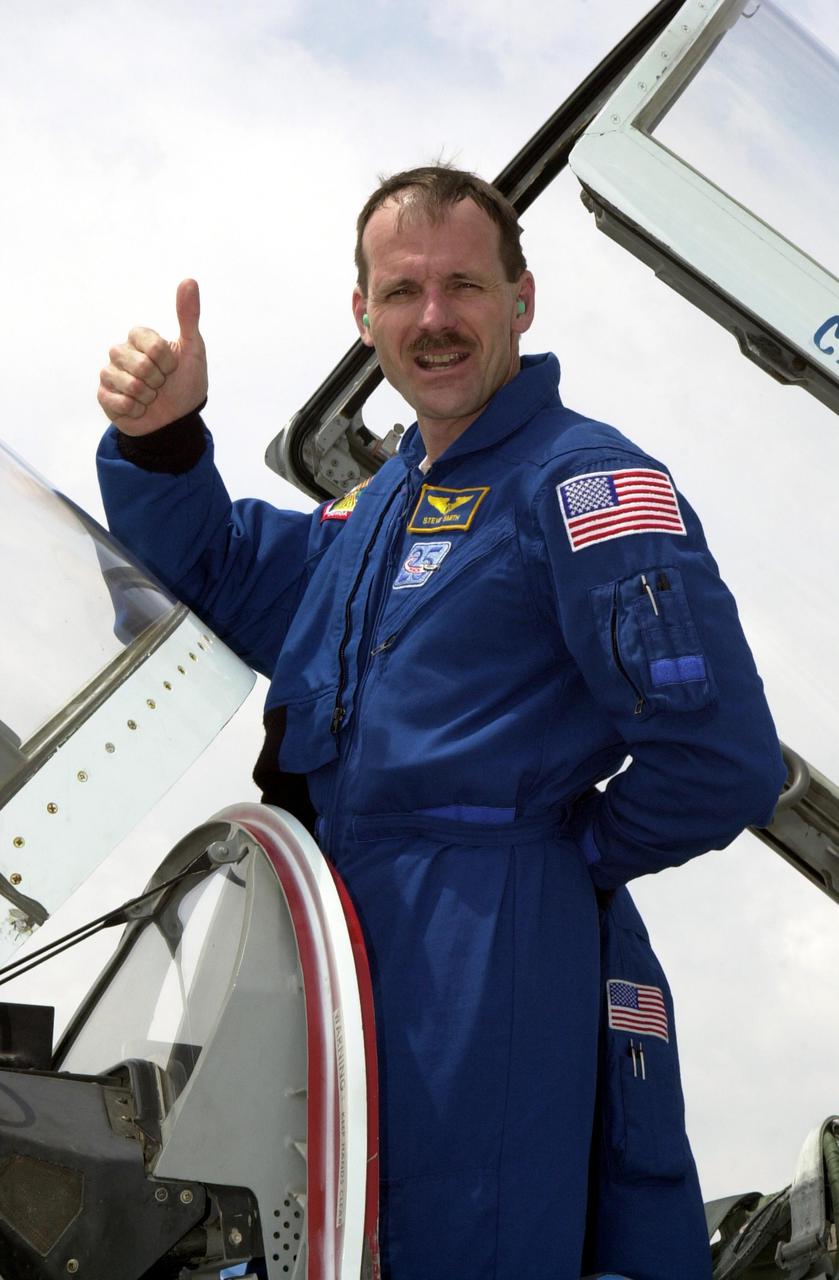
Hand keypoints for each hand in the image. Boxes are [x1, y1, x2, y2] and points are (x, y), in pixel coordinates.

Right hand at [97, 279, 208, 434]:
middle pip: (140, 365)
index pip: (151, 344)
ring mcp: (110, 374)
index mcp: (139, 338)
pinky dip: (137, 410)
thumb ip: (189, 316)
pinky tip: (139, 408)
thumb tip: (190, 280)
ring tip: (150, 396)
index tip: (172, 367)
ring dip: (148, 396)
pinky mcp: (103, 396)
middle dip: (158, 380)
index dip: (167, 361)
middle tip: (161, 384)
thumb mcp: (193, 350)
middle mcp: (121, 352)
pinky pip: (120, 402)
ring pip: (129, 384)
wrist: (177, 420)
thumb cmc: (185, 383)